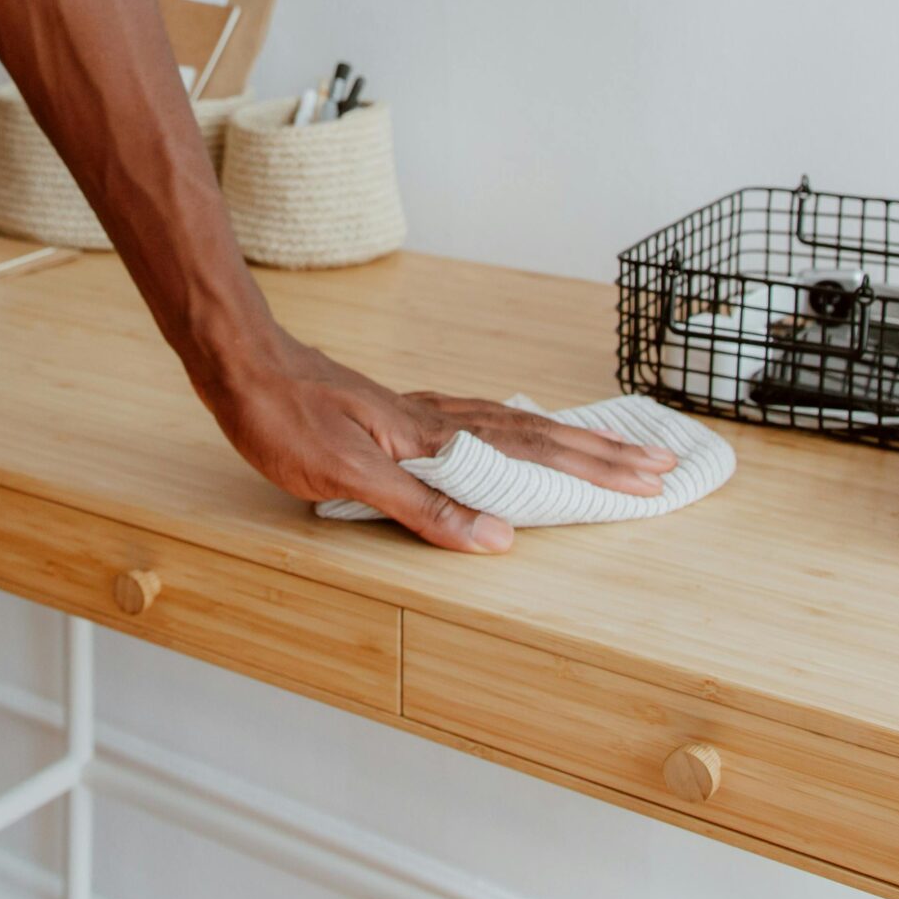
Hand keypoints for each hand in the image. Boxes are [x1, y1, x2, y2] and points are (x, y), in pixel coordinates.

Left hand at [203, 336, 676, 552]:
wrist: (239, 362)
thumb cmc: (283, 418)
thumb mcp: (346, 473)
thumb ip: (423, 505)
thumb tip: (498, 537)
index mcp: (434, 435)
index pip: (533, 453)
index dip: (592, 470)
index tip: (649, 478)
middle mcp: (436, 418)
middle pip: (537, 433)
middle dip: (600, 453)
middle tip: (660, 463)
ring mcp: (417, 411)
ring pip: (512, 423)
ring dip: (566, 439)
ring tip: (611, 447)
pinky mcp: (395, 412)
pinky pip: (480, 420)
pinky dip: (517, 429)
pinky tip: (516, 433)